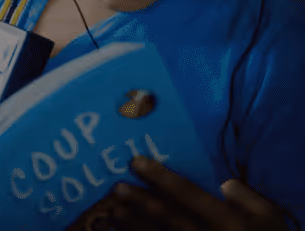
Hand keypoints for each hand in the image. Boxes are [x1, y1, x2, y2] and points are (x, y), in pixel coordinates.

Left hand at [106, 155, 290, 230]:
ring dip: (133, 224)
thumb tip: (224, 183)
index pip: (187, 194)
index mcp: (228, 222)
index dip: (159, 176)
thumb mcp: (271, 221)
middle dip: (140, 200)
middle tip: (118, 187)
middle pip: (167, 216)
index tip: (136, 161)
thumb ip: (249, 199)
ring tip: (113, 210)